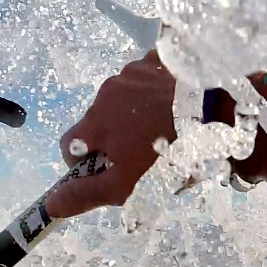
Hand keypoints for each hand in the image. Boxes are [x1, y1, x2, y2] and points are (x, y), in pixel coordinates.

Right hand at [45, 50, 175, 217]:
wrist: (217, 110)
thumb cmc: (167, 152)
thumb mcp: (126, 185)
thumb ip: (85, 194)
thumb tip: (49, 205)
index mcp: (94, 124)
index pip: (69, 146)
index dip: (83, 164)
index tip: (107, 172)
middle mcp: (105, 94)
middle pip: (97, 123)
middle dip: (112, 139)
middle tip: (143, 154)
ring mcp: (132, 73)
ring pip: (122, 100)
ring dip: (133, 114)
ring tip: (165, 127)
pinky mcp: (157, 61)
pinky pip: (145, 79)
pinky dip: (152, 92)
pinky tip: (173, 105)